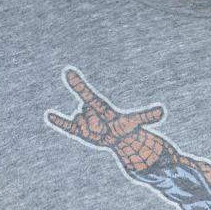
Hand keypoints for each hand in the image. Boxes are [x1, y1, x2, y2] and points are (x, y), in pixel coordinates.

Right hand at [47, 69, 163, 146]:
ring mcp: (83, 119)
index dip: (78, 84)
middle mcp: (88, 109)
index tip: (68, 71)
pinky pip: (65, 125)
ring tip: (99, 133)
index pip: (87, 94)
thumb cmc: (125, 127)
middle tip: (105, 129)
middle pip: (84, 117)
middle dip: (94, 126)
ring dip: (89, 132)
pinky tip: (49, 115)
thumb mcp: (135, 123)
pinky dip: (58, 121)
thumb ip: (147, 116)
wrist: (117, 138)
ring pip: (80, 124)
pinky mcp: (78, 129)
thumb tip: (161, 111)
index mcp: (98, 105)